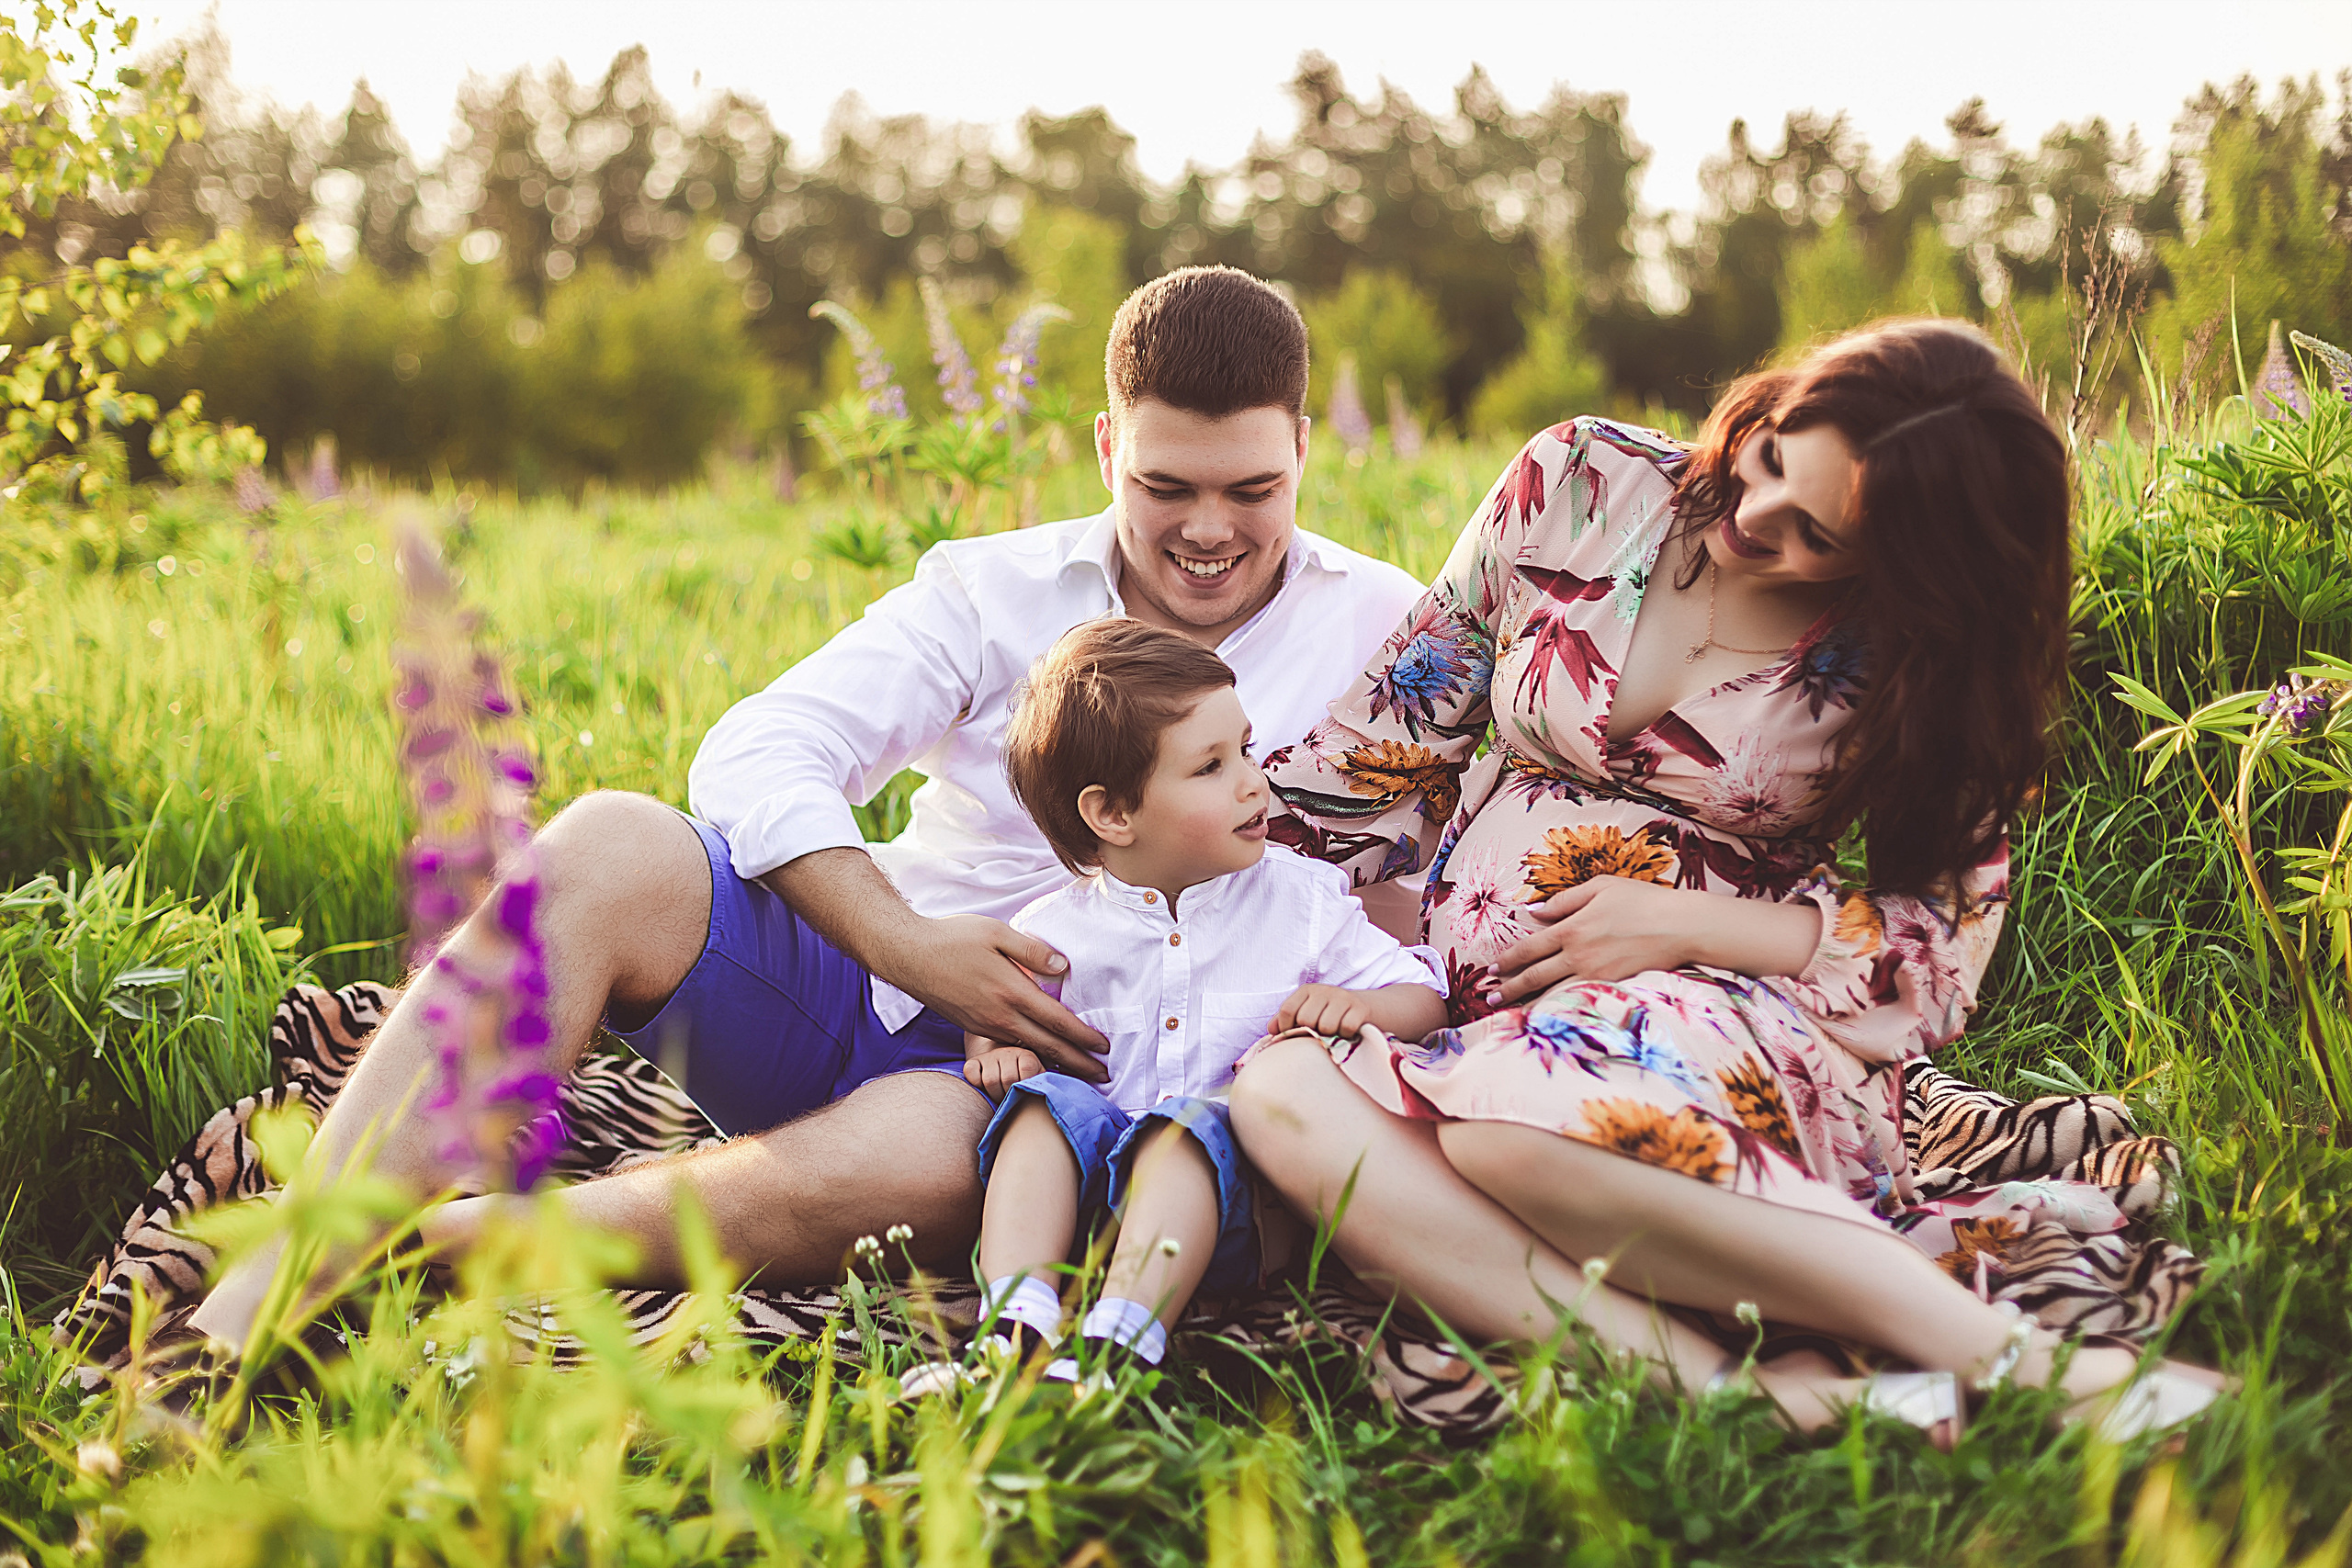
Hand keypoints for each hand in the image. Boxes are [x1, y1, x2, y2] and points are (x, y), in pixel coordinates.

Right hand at [881, 914, 1110, 1082]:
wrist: (907, 955)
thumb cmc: (952, 938)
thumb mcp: (996, 932)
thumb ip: (1032, 951)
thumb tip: (1063, 967)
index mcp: (1011, 992)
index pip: (1058, 1022)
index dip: (1084, 1038)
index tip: (1105, 1048)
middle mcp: (999, 1017)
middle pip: (1048, 1047)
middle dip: (1078, 1064)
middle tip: (1104, 1076)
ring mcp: (984, 1026)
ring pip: (1028, 1051)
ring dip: (1056, 1063)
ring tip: (1078, 1071)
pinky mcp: (972, 1027)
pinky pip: (1009, 1047)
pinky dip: (1031, 1055)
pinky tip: (1041, 1056)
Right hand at [963, 1041, 1043, 1099]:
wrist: (1006, 1070)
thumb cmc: (1025, 1083)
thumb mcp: (1039, 1080)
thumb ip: (1044, 1083)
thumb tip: (1049, 1091)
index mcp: (1027, 1055)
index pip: (1027, 1071)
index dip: (1024, 1087)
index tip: (1024, 1093)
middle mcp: (1007, 1052)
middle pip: (1008, 1078)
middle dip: (1009, 1095)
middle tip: (1010, 1099)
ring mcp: (989, 1056)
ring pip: (990, 1080)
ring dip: (994, 1094)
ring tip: (1000, 1096)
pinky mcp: (973, 1062)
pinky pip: (971, 1074)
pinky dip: (976, 1084)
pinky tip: (984, 1088)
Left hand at [1272, 984, 1374, 1038]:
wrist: (1367, 1008)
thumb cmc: (1330, 1014)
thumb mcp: (1308, 1012)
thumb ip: (1286, 1021)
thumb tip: (1271, 1031)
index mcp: (1307, 990)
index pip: (1288, 1010)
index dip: (1287, 1028)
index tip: (1295, 1035)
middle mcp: (1324, 990)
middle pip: (1306, 1019)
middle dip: (1312, 1032)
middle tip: (1320, 1033)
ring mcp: (1343, 998)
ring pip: (1326, 1026)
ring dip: (1331, 1035)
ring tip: (1335, 1032)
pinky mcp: (1360, 1008)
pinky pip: (1347, 1028)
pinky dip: (1347, 1035)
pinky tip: (1349, 1032)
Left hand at [1493, 876, 1696, 1002]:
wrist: (1680, 926)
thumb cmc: (1643, 900)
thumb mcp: (1601, 887)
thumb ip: (1564, 900)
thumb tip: (1534, 911)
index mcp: (1572, 927)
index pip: (1529, 947)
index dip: (1508, 959)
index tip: (1491, 967)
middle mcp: (1578, 954)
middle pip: (1534, 975)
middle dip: (1508, 987)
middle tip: (1490, 996)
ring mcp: (1594, 974)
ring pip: (1552, 992)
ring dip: (1527, 1001)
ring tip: (1509, 1009)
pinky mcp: (1611, 987)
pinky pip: (1576, 999)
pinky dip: (1557, 1007)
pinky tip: (1546, 1013)